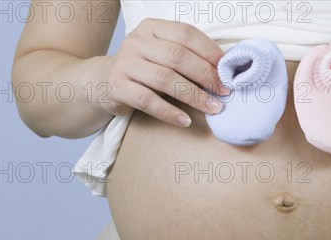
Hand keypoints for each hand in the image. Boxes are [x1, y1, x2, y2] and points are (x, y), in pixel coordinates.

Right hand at [100, 18, 229, 126]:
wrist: (103, 81)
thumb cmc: (144, 69)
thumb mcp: (162, 55)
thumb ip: (187, 57)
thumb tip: (224, 70)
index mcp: (152, 28)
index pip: (186, 34)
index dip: (209, 52)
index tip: (227, 70)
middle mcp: (137, 41)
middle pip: (178, 57)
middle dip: (206, 75)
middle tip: (224, 92)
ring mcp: (125, 63)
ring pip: (165, 79)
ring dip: (194, 96)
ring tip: (213, 108)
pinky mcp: (117, 86)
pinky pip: (148, 100)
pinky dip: (169, 112)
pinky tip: (184, 120)